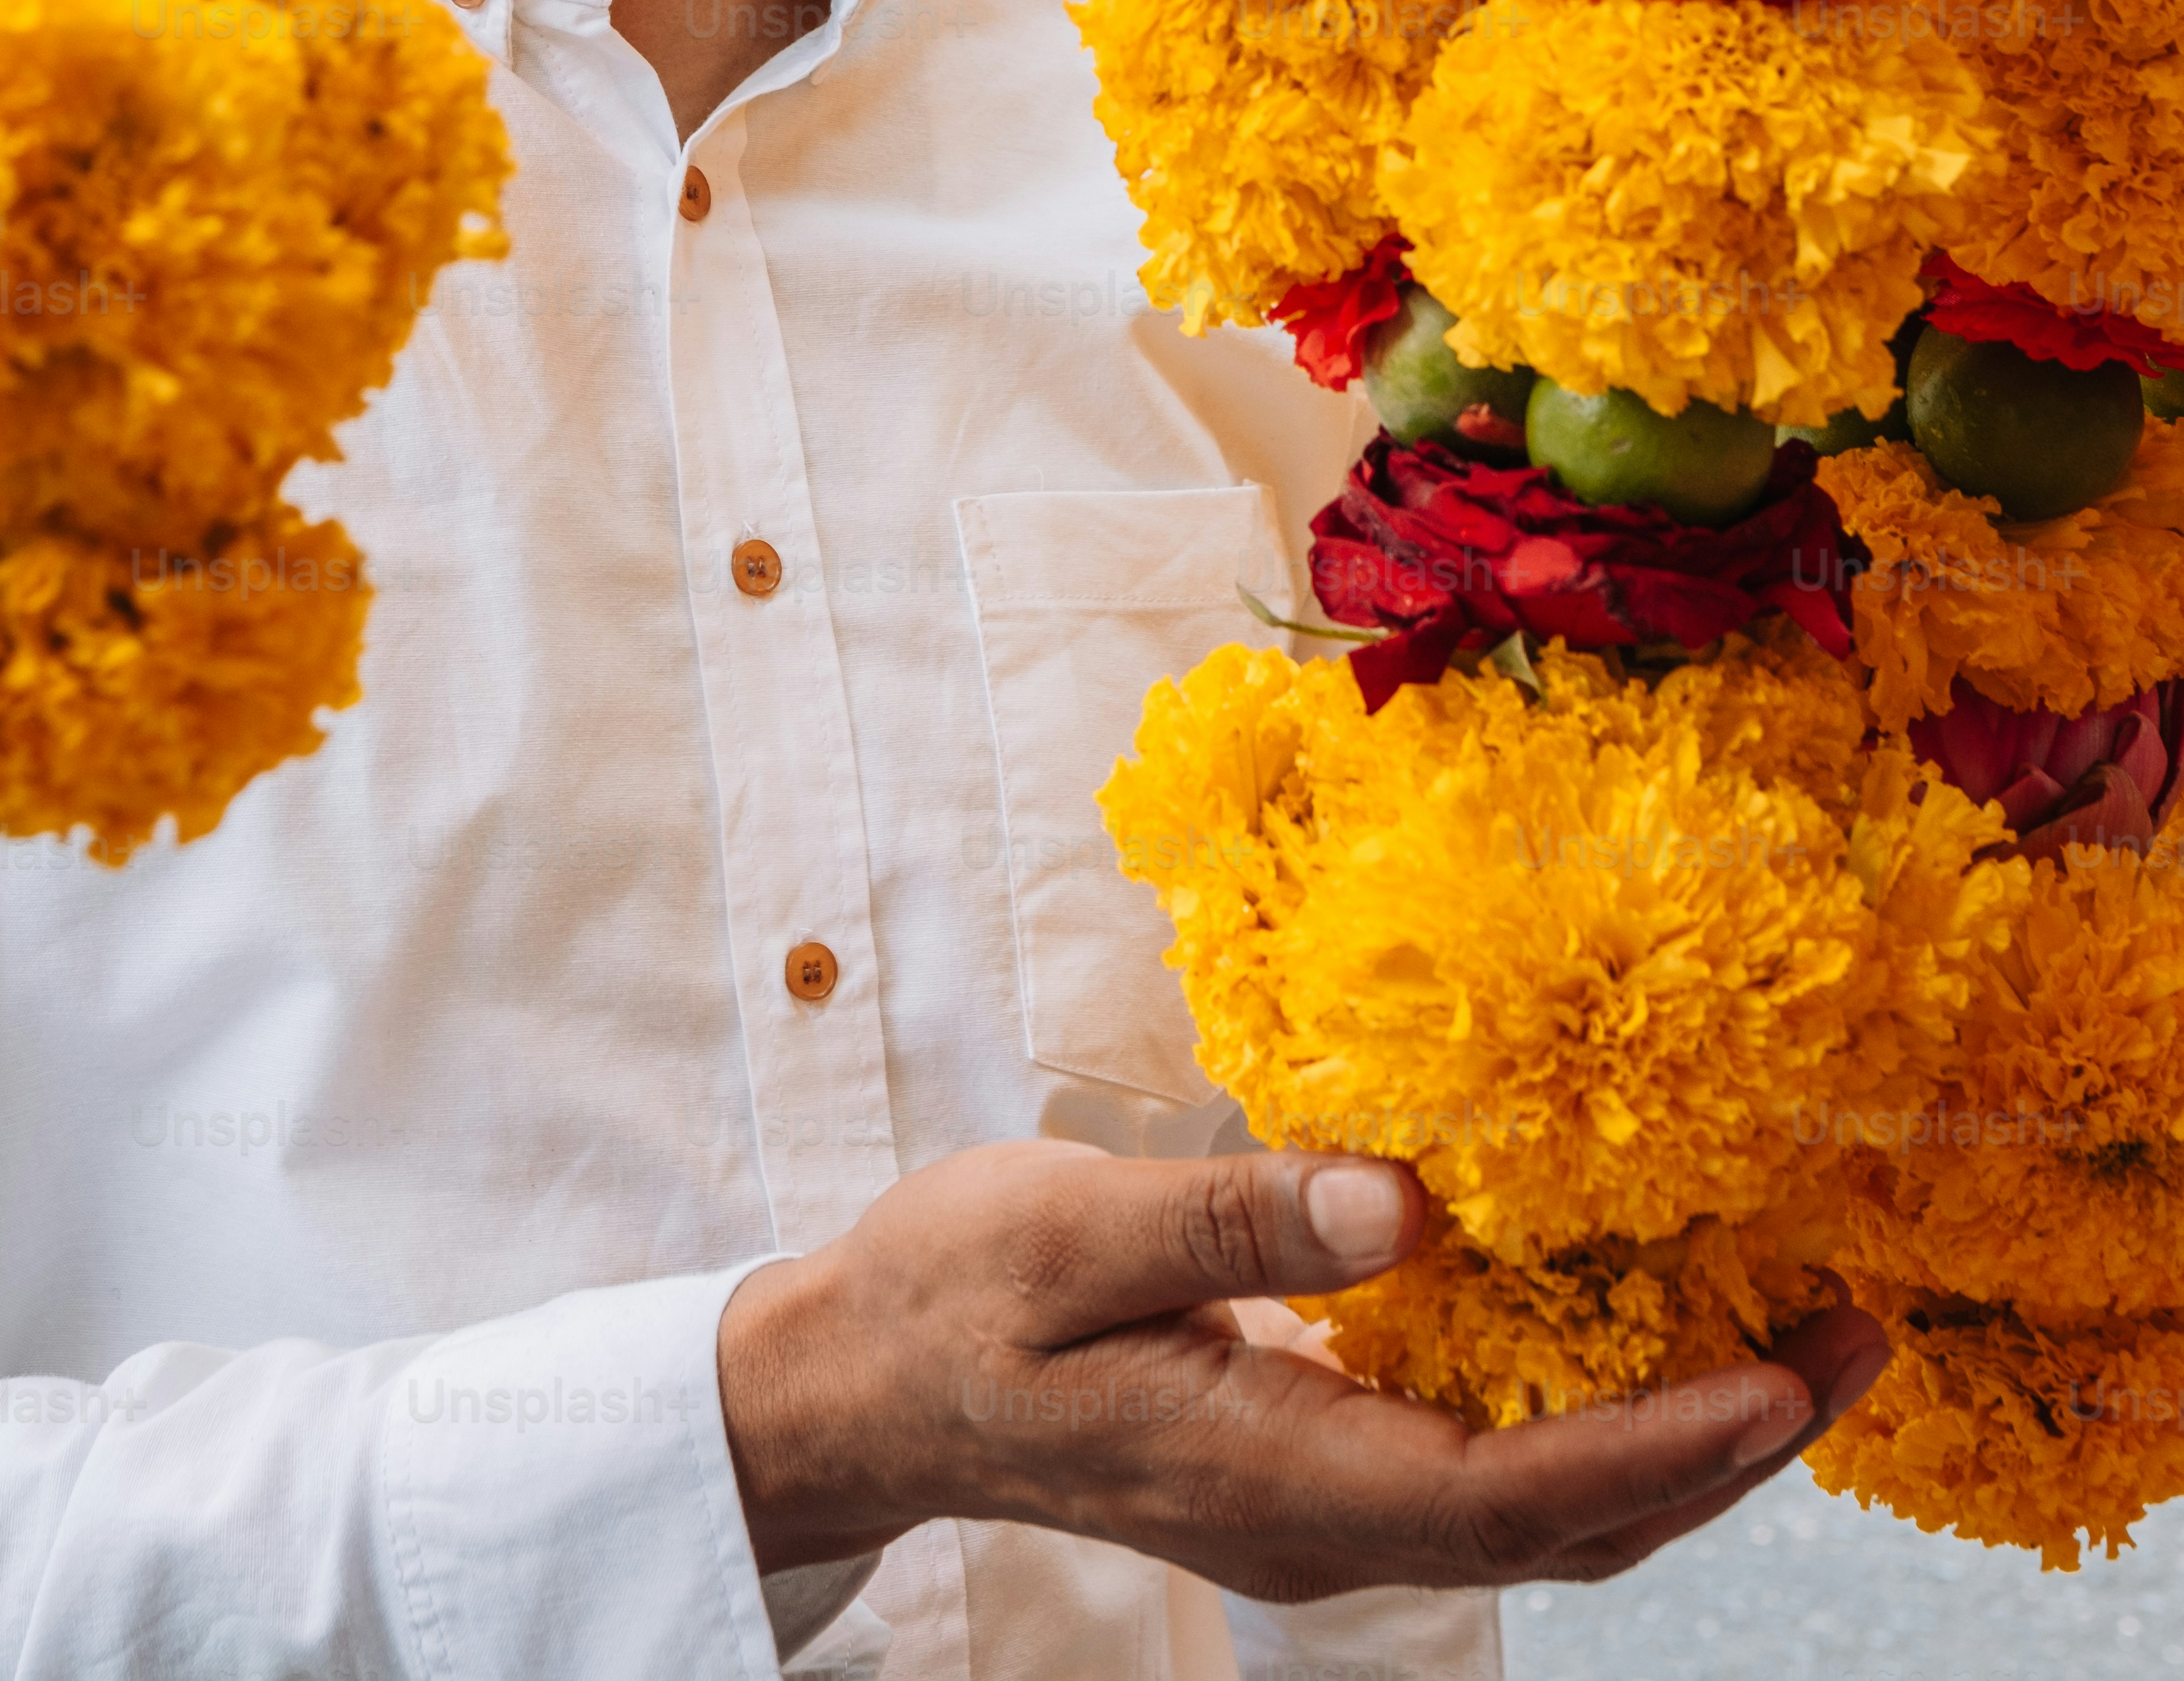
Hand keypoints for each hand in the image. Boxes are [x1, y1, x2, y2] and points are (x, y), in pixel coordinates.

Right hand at [715, 1138, 1885, 1603]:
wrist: (870, 1381)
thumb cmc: (953, 1293)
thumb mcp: (1067, 1227)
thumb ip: (1232, 1214)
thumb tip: (1404, 1198)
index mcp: (1266, 1474)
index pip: (1506, 1488)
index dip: (1656, 1443)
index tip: (1778, 1382)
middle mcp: (1317, 1523)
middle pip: (1564, 1519)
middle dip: (1725, 1445)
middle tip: (1851, 1341)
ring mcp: (1320, 1508)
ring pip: (1543, 1504)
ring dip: (1681, 1433)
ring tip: (1799, 1340)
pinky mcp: (1315, 1464)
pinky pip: (1491, 1464)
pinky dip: (1596, 1412)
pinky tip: (1638, 1326)